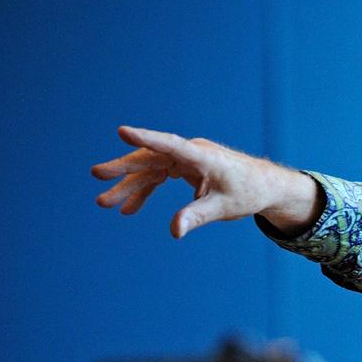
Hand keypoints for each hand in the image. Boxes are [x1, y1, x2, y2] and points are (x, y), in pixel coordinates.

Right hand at [92, 125, 321, 237]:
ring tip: (105, 203)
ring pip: (151, 169)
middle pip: (152, 157)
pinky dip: (145, 192)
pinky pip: (159, 177)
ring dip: (129, 186)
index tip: (122, 131)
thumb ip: (198, 216)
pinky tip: (128, 208)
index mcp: (203, 157)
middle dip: (123, 169)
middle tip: (96, 175)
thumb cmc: (249, 193)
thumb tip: (174, 230)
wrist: (265, 187)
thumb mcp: (225, 207)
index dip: (147, 138)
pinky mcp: (186, 168)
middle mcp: (192, 153)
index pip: (170, 145)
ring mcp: (187, 159)